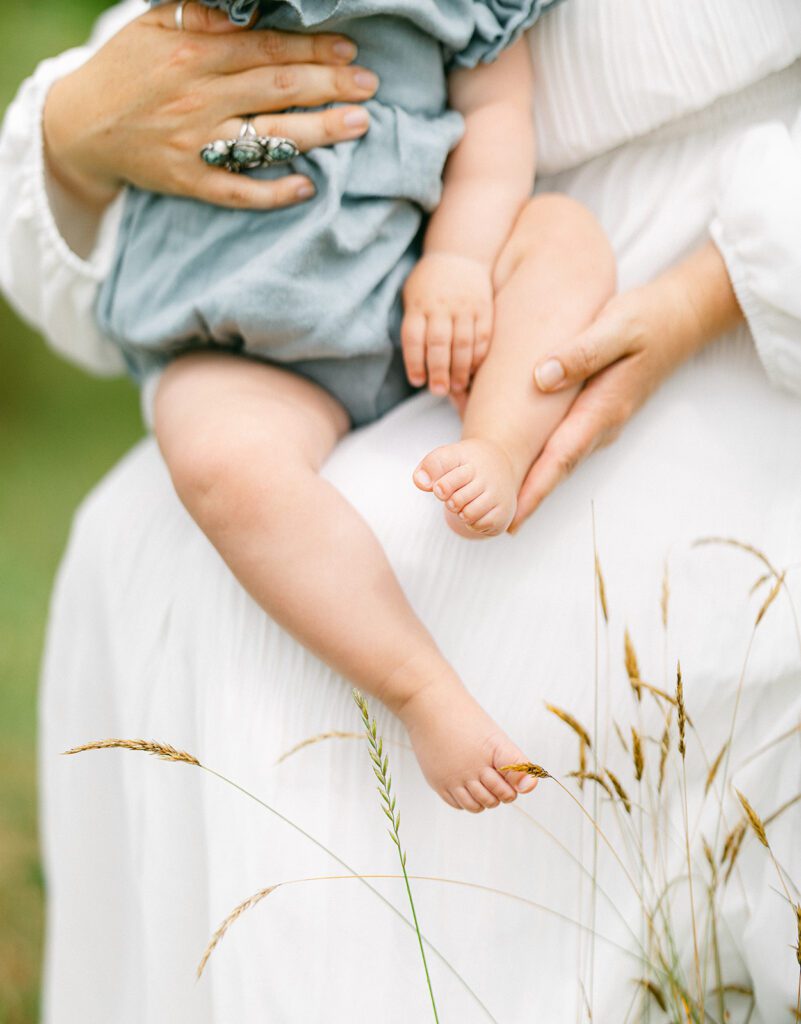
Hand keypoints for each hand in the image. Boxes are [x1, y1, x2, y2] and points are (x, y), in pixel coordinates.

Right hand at [43, 1, 378, 210]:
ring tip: (358, 125)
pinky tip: (308, 187)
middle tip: (370, 87)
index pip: (266, 49)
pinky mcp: (190, 181)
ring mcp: (195, 144)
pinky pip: (238, 191)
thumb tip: (254, 7)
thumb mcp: (156, 24)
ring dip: (318, 133)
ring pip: (267, 137)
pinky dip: (274, 192)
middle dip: (330, 87)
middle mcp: (197, 98)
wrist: (82, 125)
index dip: (313, 50)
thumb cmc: (128, 68)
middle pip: (277, 90)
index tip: (350, 52)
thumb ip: (206, 15)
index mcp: (193, 52)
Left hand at [401, 253, 492, 394]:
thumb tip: (416, 365)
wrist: (460, 253)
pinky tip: (474, 369)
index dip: (414, 362)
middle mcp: (441, 306)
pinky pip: (483, 336)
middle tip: (439, 391)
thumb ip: (413, 326)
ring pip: (463, 343)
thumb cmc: (430, 285)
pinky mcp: (484, 307)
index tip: (418, 381)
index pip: (413, 338)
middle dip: (439, 371)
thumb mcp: (412, 297)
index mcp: (418, 305)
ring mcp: (464, 306)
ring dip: (461, 369)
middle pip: (439, 343)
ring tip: (458, 386)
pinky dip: (479, 356)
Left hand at [510, 242, 743, 528]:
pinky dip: (543, 461)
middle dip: (527, 497)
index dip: (535, 488)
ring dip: (533, 482)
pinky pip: (566, 444)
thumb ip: (582, 352)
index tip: (511, 516)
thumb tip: (541, 378)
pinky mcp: (599, 412)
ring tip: (498, 502)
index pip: (562, 457)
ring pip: (562, 460)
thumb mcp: (616, 325)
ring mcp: (603, 421)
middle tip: (490, 523)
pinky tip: (520, 463)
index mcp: (604, 407)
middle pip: (558, 469)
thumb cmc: (648, 319)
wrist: (683, 317)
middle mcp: (603, 423)